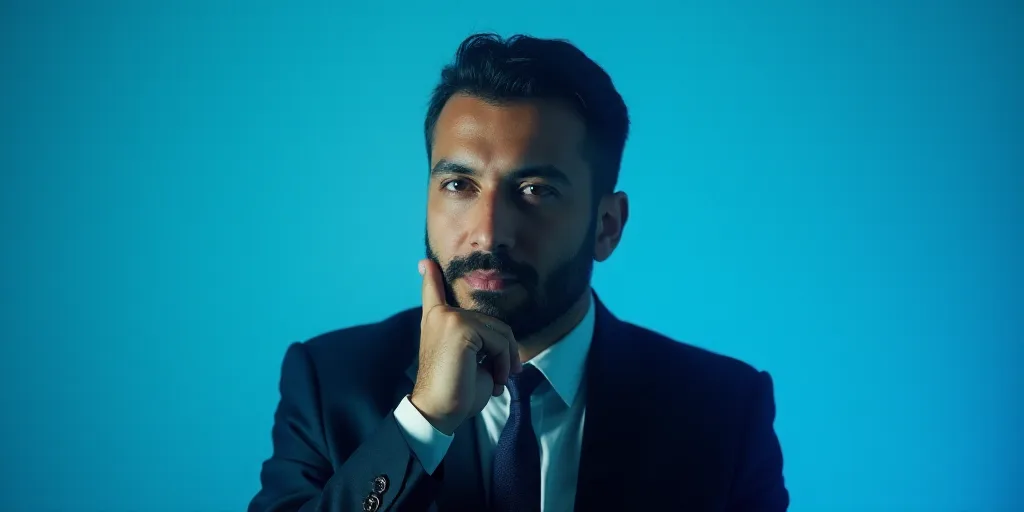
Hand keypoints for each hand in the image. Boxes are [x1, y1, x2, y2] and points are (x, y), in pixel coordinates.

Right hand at [410, 259, 521, 434]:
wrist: (440, 411)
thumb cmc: (456, 392)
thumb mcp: (472, 361)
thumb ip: (479, 341)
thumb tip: (504, 338)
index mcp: (437, 323)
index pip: (433, 293)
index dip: (431, 278)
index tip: (426, 263)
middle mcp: (440, 315)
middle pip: (492, 322)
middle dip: (505, 350)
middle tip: (504, 375)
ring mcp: (449, 318)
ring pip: (499, 331)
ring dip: (506, 359)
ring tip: (499, 380)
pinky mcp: (459, 326)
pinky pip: (499, 340)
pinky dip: (504, 361)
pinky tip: (496, 380)